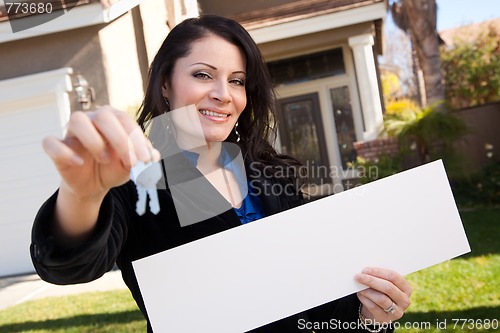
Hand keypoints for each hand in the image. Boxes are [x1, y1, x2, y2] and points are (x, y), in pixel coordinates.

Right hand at [42, 105, 159, 199]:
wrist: (94, 184)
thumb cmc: (114, 167)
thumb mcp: (132, 165)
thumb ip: (144, 158)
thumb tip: (155, 155)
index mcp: (113, 119)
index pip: (126, 120)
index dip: (137, 140)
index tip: (145, 160)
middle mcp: (92, 119)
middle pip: (104, 116)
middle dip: (120, 140)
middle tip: (130, 162)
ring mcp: (72, 131)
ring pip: (77, 120)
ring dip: (94, 141)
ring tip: (105, 159)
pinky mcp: (55, 147)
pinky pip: (51, 142)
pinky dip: (64, 152)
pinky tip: (79, 162)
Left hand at [355, 267, 411, 323]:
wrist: (375, 311)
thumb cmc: (379, 292)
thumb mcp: (383, 284)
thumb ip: (378, 277)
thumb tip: (366, 271)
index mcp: (406, 288)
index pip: (394, 277)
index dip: (378, 272)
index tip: (365, 269)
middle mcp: (404, 301)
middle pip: (388, 288)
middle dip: (371, 280)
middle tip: (358, 276)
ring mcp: (397, 312)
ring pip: (381, 298)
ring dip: (367, 290)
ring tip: (358, 286)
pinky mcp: (385, 319)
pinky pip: (374, 307)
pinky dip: (365, 299)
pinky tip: (360, 294)